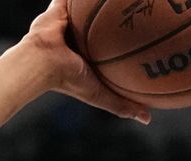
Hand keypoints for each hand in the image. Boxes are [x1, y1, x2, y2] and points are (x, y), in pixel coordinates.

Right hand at [22, 0, 150, 122]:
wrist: (42, 62)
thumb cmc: (69, 80)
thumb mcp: (100, 95)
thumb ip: (122, 105)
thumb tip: (148, 120)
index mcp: (86, 57)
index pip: (109, 49)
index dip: (123, 45)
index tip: (143, 43)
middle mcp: (77, 39)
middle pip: (101, 28)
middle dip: (116, 23)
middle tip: (136, 17)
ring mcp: (68, 23)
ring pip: (88, 12)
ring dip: (101, 7)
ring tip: (123, 3)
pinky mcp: (59, 7)